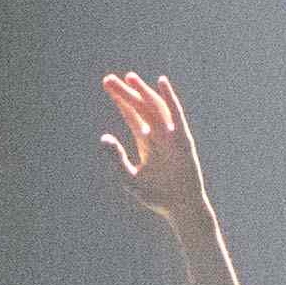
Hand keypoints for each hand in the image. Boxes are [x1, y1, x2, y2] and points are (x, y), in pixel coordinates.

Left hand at [95, 71, 211, 231]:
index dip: (120, 100)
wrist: (179, 207)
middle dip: (125, 93)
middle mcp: (157, 134)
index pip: (131, 115)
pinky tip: (161, 82)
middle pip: (139, 108)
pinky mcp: (182, 139)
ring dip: (142, 91)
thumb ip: (116, 157)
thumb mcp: (129, 176)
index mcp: (145, 141)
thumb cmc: (155, 195)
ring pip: (154, 107)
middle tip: (109, 79)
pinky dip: (169, 98)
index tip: (108, 86)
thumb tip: (103, 137)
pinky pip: (175, 114)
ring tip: (129, 77)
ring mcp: (170, 135)